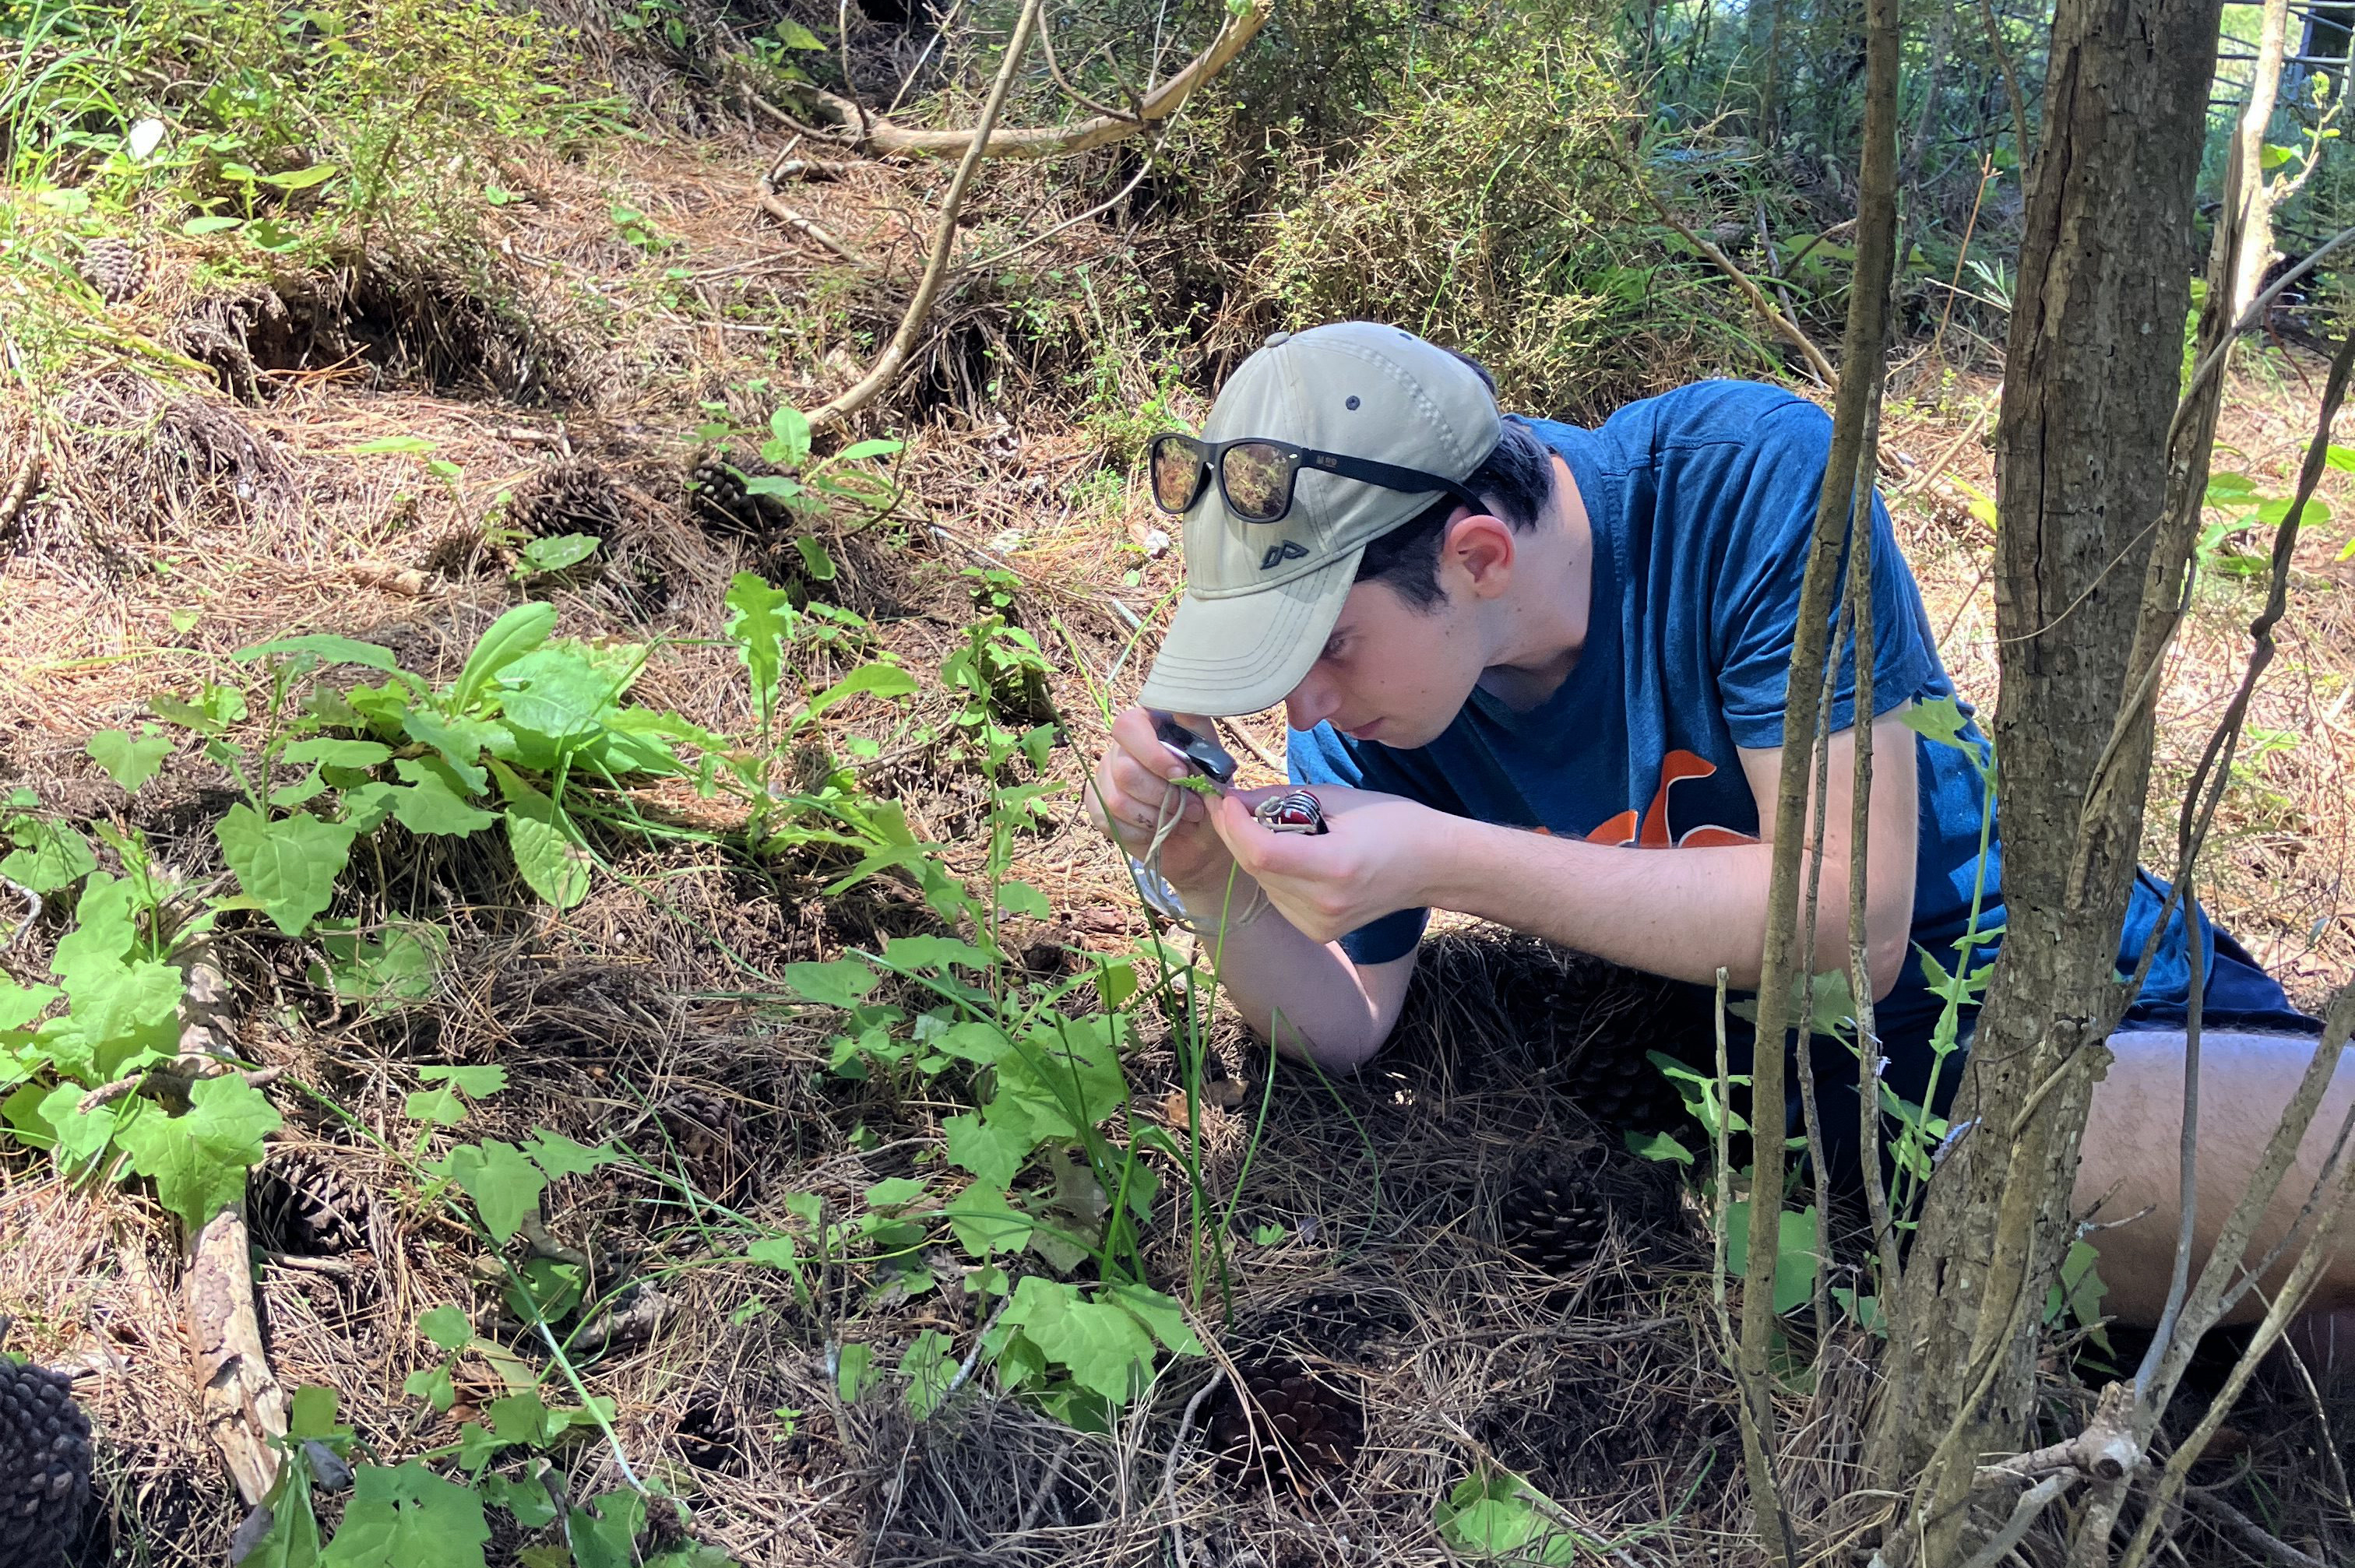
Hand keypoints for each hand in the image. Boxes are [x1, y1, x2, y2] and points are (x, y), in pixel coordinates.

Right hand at [1086, 706, 1240, 891]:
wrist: (1201, 836)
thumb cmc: (1207, 794)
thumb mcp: (1213, 763)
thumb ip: (1200, 736)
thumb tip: (1186, 710)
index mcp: (1147, 726)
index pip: (1129, 727)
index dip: (1152, 754)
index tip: (1180, 774)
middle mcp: (1120, 747)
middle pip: (1124, 770)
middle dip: (1163, 796)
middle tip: (1192, 808)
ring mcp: (1105, 776)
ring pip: (1117, 800)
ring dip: (1156, 817)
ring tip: (1181, 820)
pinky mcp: (1097, 805)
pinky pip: (1109, 821)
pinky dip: (1141, 832)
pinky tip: (1159, 830)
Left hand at [1203, 784, 1450, 943]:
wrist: (1432, 867)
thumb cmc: (1394, 823)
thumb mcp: (1340, 798)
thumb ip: (1283, 799)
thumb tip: (1236, 798)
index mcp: (1335, 866)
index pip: (1261, 852)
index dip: (1234, 824)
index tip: (1226, 798)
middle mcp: (1324, 903)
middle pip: (1254, 867)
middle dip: (1235, 832)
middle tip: (1232, 804)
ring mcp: (1321, 924)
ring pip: (1261, 882)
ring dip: (1254, 852)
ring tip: (1276, 827)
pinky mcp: (1318, 932)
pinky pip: (1276, 897)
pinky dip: (1273, 873)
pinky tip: (1294, 856)